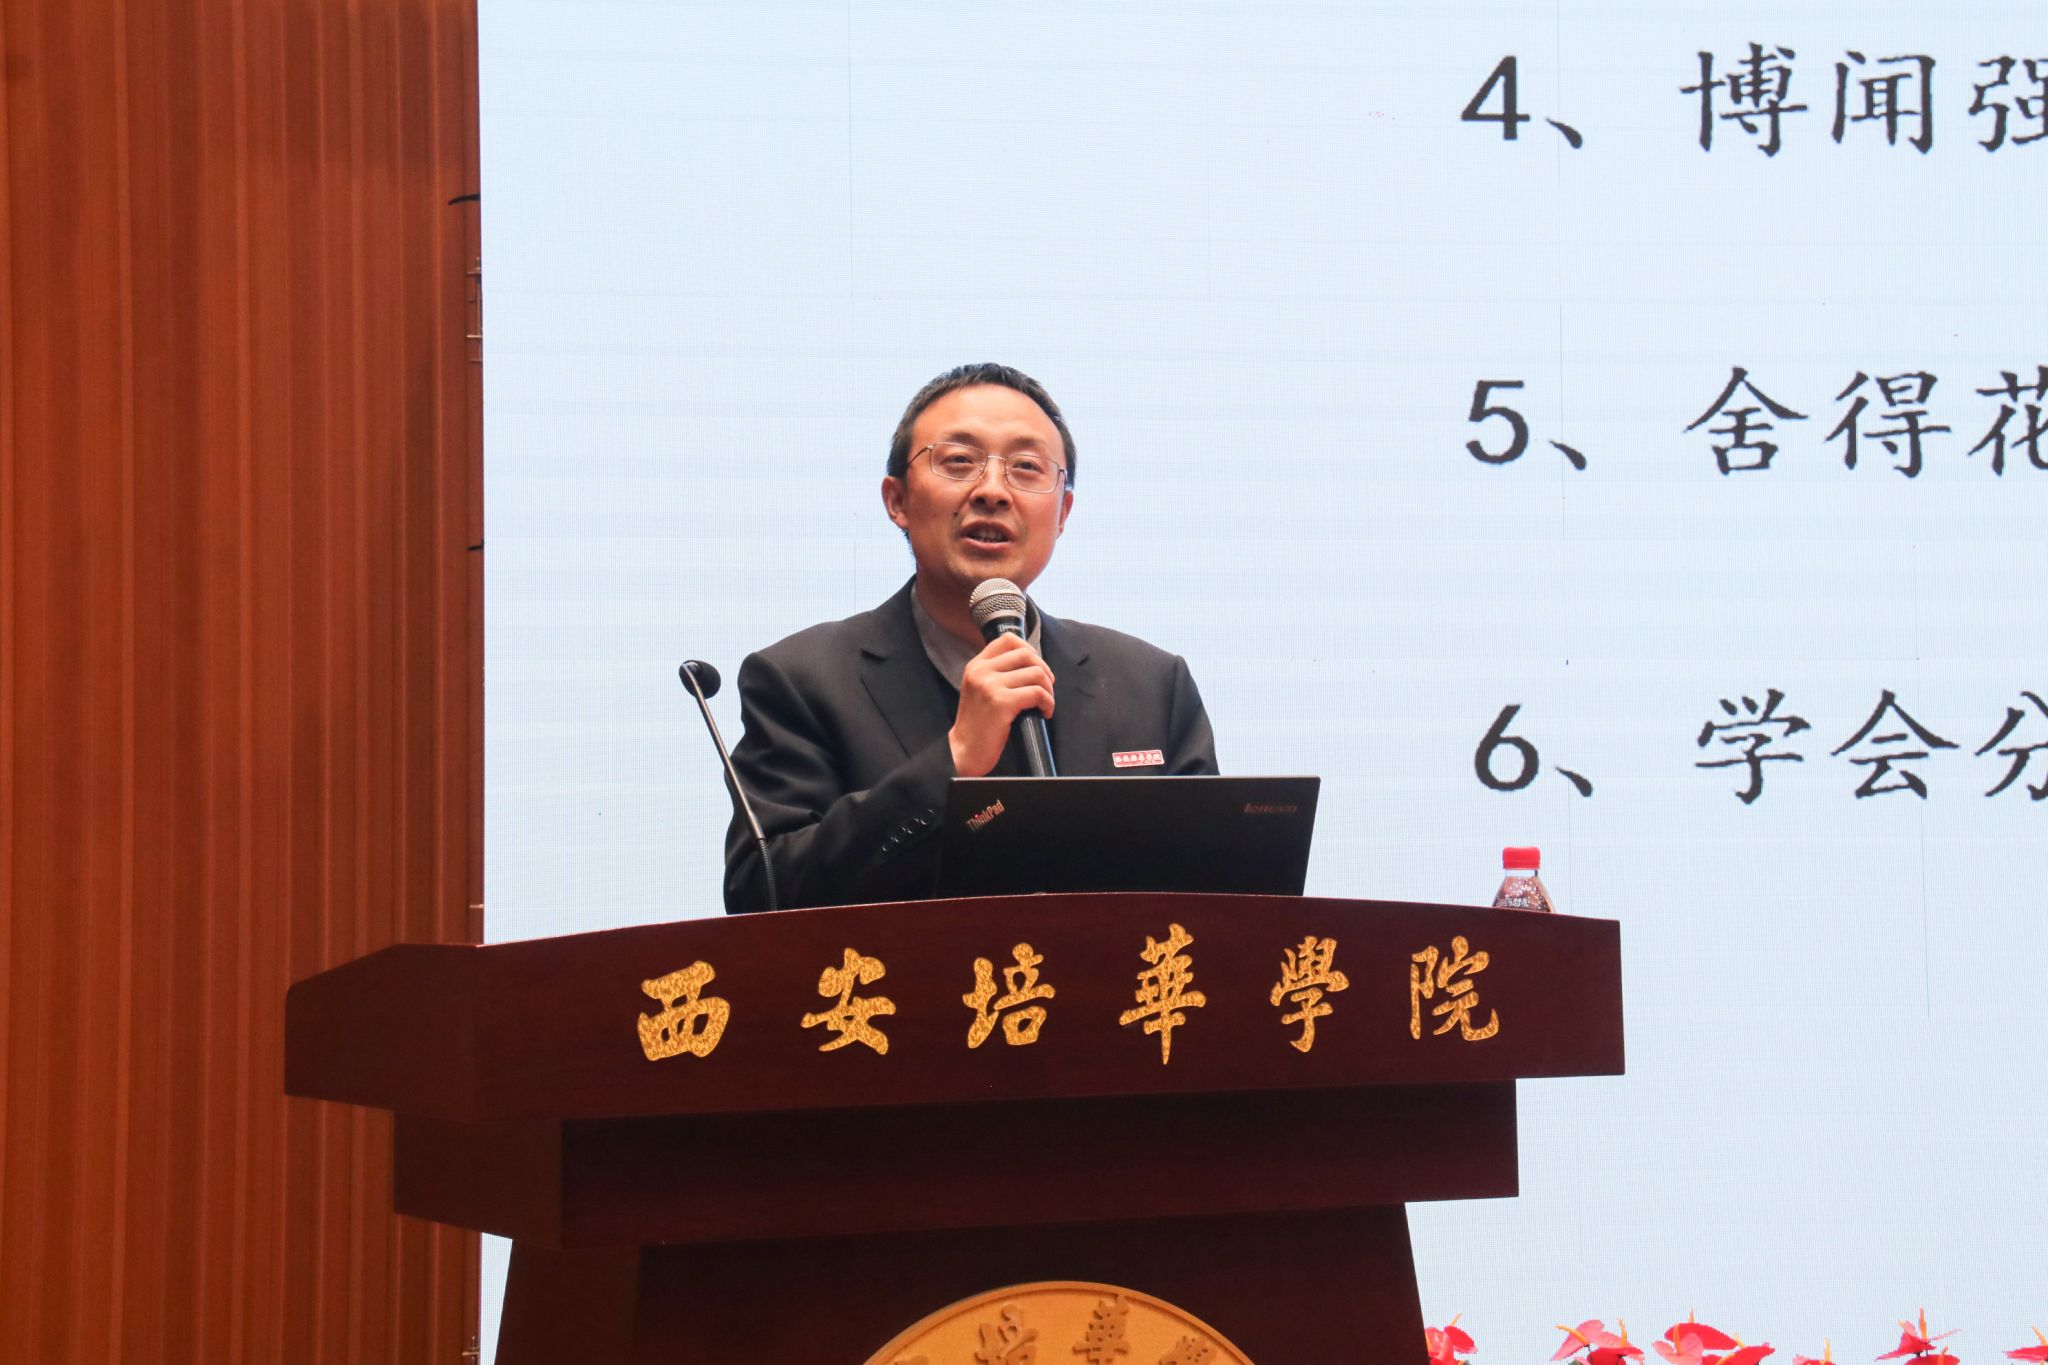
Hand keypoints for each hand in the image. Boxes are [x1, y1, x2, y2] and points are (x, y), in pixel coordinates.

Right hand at [949, 633, 1054, 776]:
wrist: (964, 751)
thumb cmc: (978, 724)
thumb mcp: (979, 689)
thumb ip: (996, 673)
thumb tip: (1030, 663)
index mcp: (976, 665)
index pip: (1008, 640)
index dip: (1029, 649)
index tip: (1036, 667)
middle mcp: (981, 671)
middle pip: (1026, 654)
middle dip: (1044, 670)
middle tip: (1046, 688)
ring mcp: (990, 686)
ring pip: (1036, 673)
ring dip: (1048, 689)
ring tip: (1045, 703)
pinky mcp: (1001, 703)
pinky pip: (1037, 693)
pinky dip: (1048, 703)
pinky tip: (1045, 713)